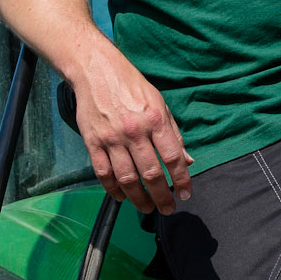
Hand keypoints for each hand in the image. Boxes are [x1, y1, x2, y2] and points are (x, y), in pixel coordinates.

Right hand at [72, 46, 192, 215]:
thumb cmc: (132, 87)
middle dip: (162, 197)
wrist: (96, 70)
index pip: (173, 158)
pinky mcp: (93, 142)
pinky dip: (113, 190)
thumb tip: (188, 161)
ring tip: (147, 208)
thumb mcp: (160, 104)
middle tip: (168, 209)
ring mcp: (112, 138)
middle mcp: (135, 131)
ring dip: (138, 199)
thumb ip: (174, 134)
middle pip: (151, 173)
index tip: (186, 194)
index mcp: (155, 120)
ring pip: (127, 178)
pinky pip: (103, 173)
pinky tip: (122, 197)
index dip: (182, 180)